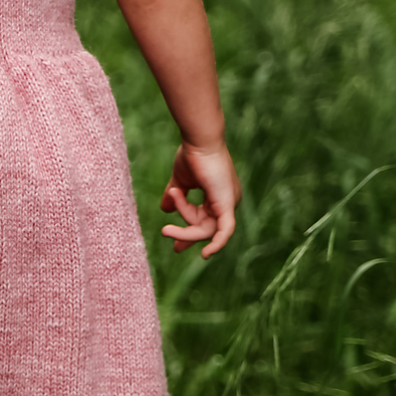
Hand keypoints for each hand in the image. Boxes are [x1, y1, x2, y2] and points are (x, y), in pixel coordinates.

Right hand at [161, 140, 240, 258]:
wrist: (199, 140)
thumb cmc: (192, 154)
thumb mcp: (180, 179)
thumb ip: (175, 196)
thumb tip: (165, 209)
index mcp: (219, 194)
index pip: (205, 220)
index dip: (190, 232)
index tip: (175, 244)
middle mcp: (228, 200)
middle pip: (205, 226)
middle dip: (188, 237)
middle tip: (174, 247)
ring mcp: (229, 203)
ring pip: (206, 229)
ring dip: (185, 230)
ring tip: (165, 228)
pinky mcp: (228, 205)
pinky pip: (224, 232)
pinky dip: (216, 244)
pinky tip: (205, 254)